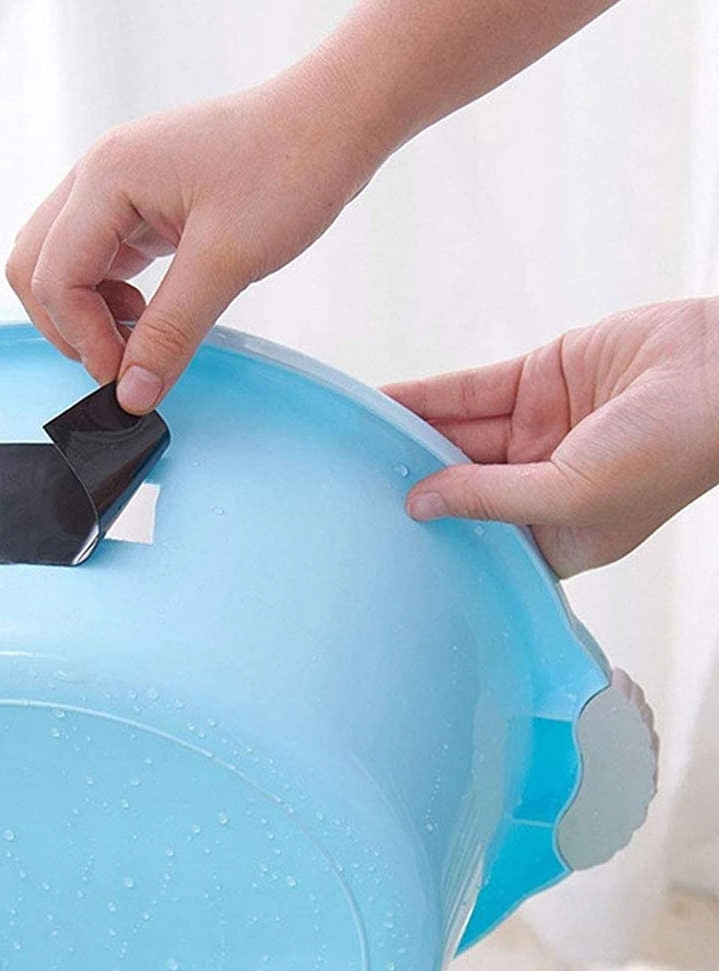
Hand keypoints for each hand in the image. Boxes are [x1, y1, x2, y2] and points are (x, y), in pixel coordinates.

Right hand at [7, 69, 381, 413]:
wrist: (333, 121)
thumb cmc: (289, 167)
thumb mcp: (227, 262)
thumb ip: (171, 333)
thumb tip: (132, 394)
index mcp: (107, 177)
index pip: (54, 277)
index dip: (83, 340)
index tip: (127, 377)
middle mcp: (97, 176)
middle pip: (35, 268)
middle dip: (68, 327)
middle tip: (121, 363)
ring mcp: (114, 187)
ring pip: (61, 265)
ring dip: (87, 314)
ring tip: (142, 337)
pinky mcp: (138, 202)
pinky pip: (97, 259)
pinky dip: (108, 298)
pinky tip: (150, 314)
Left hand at [386, 298, 718, 576]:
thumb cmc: (668, 451)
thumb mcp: (570, 495)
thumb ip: (488, 500)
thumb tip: (417, 505)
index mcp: (560, 535)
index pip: (483, 543)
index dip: (438, 539)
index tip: (381, 543)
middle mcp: (544, 486)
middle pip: (461, 485)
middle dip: (412, 482)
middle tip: (347, 486)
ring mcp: (539, 432)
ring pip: (457, 435)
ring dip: (410, 435)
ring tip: (354, 441)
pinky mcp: (537, 382)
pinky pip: (468, 393)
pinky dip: (427, 397)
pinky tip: (383, 403)